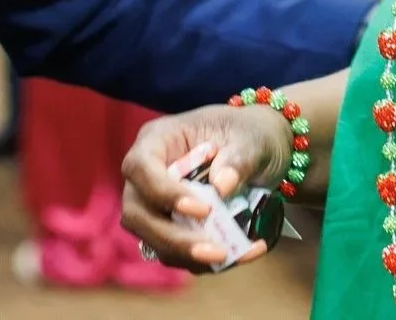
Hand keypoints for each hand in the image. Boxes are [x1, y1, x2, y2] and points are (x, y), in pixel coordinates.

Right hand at [120, 103, 292, 272]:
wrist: (259, 149)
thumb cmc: (248, 133)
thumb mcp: (251, 137)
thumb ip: (238, 158)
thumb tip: (222, 186)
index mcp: (157, 140)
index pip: (141, 168)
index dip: (164, 193)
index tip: (203, 210)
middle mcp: (147, 175)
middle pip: (136, 214)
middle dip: (172, 238)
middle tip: (214, 250)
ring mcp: (156, 205)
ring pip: (152, 240)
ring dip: (188, 255)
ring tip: (228, 256)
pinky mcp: (172, 228)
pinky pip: (177, 253)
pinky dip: (205, 261)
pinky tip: (241, 254)